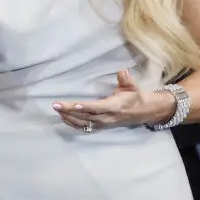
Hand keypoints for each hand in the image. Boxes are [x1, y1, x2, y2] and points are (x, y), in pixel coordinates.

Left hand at [53, 71, 175, 130]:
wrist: (142, 112)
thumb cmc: (134, 97)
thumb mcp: (133, 87)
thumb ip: (126, 80)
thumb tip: (123, 72)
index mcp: (114, 106)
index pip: (98, 108)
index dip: (86, 107)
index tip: (74, 104)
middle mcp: (107, 117)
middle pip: (86, 116)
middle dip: (70, 111)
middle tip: (56, 105)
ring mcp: (103, 124)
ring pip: (84, 123)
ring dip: (69, 117)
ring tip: (57, 111)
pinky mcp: (101, 126)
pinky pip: (85, 127)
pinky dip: (73, 123)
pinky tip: (64, 118)